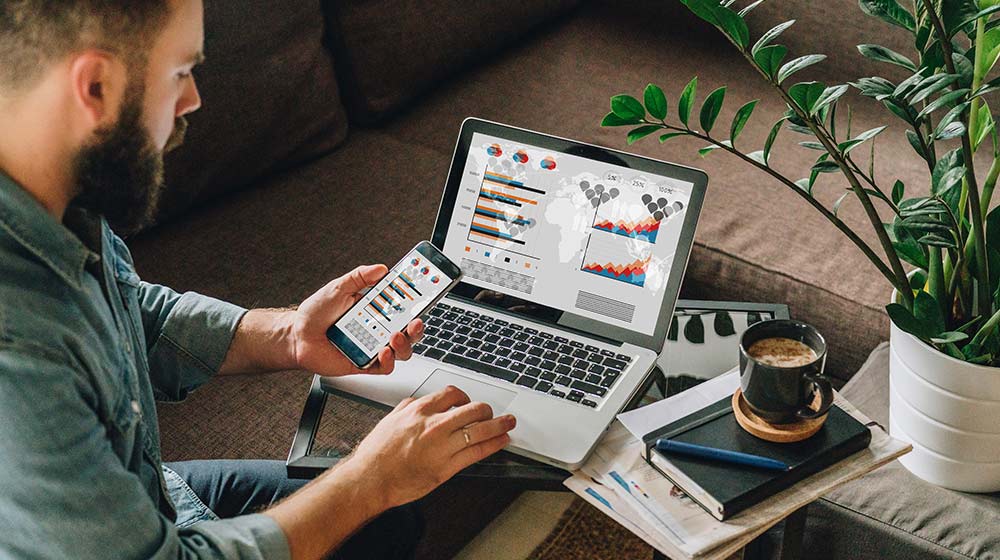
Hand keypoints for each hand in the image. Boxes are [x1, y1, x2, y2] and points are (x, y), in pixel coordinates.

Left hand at [291, 264, 423, 375]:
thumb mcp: (339, 287)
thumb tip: (381, 268)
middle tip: (416, 320)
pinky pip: (384, 367)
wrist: (296, 336)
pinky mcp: (364, 364)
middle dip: (417, 327)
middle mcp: (378, 329)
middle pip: (409, 332)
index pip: (404, 307)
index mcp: (376, 310)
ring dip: (404, 344)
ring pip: (401, 351)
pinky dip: (387, 361)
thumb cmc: (316, 312)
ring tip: (395, 336)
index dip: (418, 303)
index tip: (427, 294)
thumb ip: (360, 277)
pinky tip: (383, 352)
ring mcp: (373, 347)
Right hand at [350, 386, 515, 509]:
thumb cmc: (376, 454)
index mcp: (418, 410)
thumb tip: (417, 401)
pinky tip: (501, 441)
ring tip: (508, 423)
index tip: (469, 402)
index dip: (465, 398)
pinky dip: (494, 444)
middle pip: (472, 409)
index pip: (451, 394)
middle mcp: (433, 425)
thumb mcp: (389, 420)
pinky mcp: (446, 467)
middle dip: (486, 410)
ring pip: (480, 429)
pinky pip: (477, 452)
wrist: (369, 480)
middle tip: (491, 413)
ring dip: (499, 425)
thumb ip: (406, 408)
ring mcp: (442, 446)